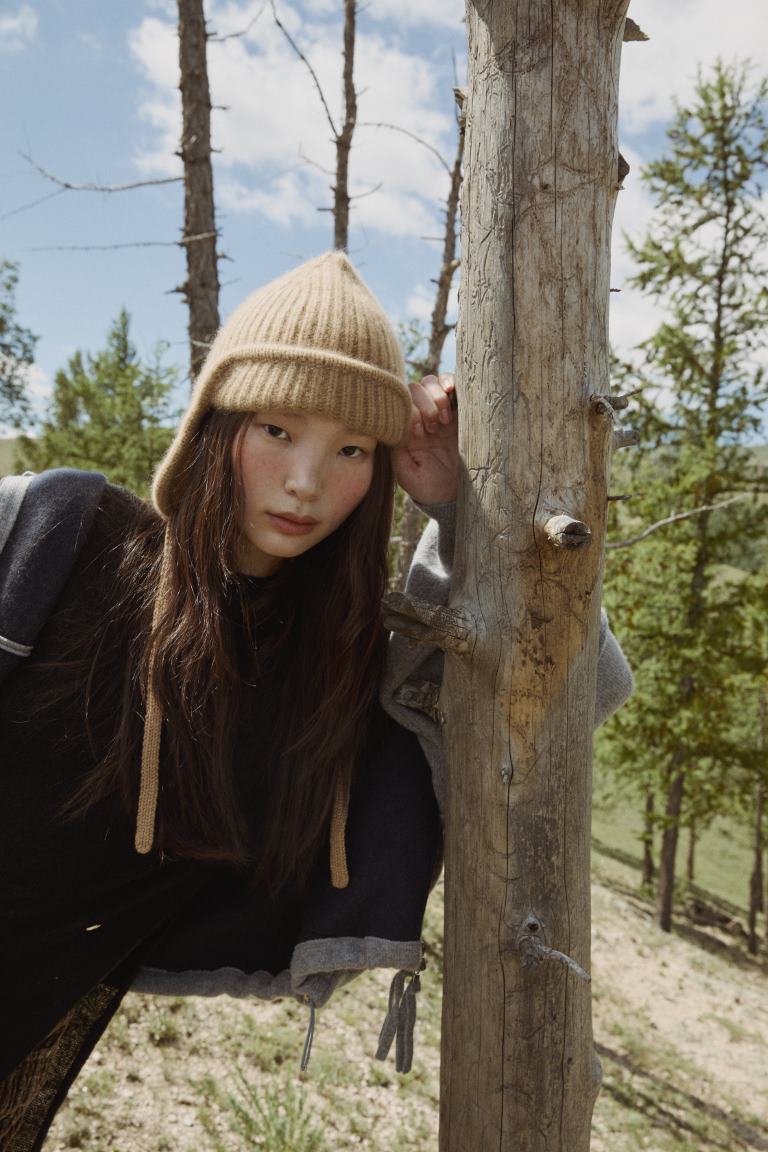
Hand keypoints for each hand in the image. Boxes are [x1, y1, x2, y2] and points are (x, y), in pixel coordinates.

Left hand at [392, 373, 457, 505]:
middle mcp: (422, 415)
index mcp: (406, 428)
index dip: (410, 412)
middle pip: (415, 388)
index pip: (401, 402)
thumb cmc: (428, 487)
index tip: (420, 433)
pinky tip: (453, 391)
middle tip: (433, 428)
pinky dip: (452, 381)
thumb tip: (393, 425)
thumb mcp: (406, 473)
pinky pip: (455, 384)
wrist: (455, 496)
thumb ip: (397, 450)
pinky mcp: (462, 410)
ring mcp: (442, 411)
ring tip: (444, 419)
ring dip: (437, 396)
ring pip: (432, 382)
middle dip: (425, 405)